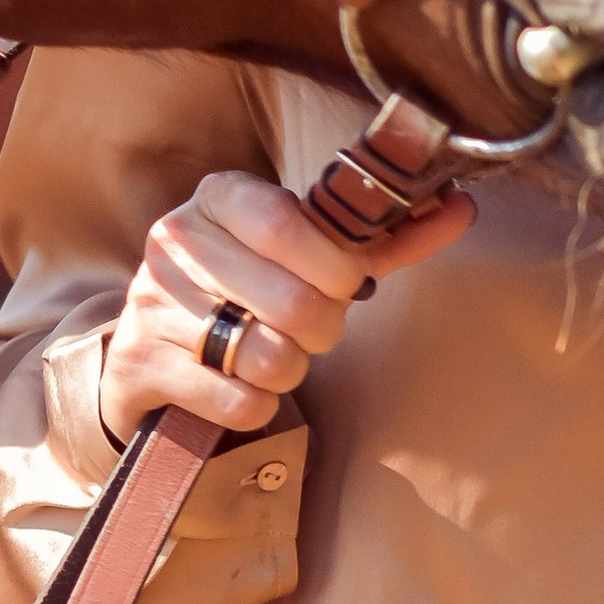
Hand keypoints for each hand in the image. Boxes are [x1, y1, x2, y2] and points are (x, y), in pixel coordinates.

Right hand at [96, 166, 475, 445]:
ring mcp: (153, 305)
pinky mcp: (142, 365)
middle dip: (323, 329)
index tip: (348, 282)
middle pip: (295, 302)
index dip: (337, 266)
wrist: (147, 349)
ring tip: (273, 353)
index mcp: (218, 197)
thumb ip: (380, 234)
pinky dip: (256, 406)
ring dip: (290, 369)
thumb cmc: (246, 289)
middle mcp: (175, 243)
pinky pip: (239, 402)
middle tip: (310, 327)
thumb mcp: (302, 252)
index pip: (290, 224)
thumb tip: (461, 207)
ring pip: (270, 356)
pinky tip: (240, 385)